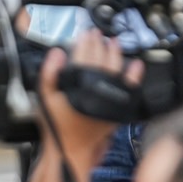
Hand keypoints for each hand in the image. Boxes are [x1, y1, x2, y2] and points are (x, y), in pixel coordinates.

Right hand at [38, 31, 142, 164]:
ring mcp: (109, 99)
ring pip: (114, 69)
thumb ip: (49, 74)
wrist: (70, 149)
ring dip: (114, 53)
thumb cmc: (57, 126)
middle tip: (97, 33)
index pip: (83, 56)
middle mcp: (97, 90)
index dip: (84, 41)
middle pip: (100, 59)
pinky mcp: (117, 108)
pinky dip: (134, 75)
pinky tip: (137, 65)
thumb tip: (57, 52)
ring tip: (114, 42)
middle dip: (98, 43)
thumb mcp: (45, 98)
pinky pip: (128, 88)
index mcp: (79, 85)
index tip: (86, 33)